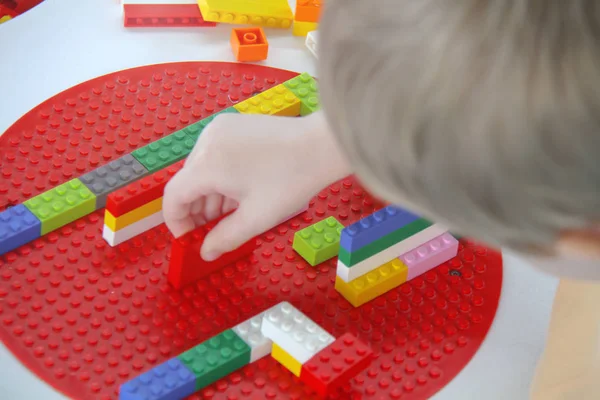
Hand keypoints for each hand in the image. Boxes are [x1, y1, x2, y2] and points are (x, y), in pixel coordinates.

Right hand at [163, 112, 348, 260]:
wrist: (321, 146)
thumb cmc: (291, 179)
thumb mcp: (256, 218)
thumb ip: (225, 238)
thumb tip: (206, 252)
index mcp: (207, 163)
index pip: (173, 196)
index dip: (176, 222)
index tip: (188, 238)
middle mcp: (208, 141)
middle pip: (188, 181)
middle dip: (196, 210)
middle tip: (212, 231)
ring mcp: (219, 129)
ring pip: (201, 169)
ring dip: (209, 194)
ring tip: (230, 214)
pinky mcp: (232, 125)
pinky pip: (214, 155)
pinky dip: (219, 176)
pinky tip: (239, 193)